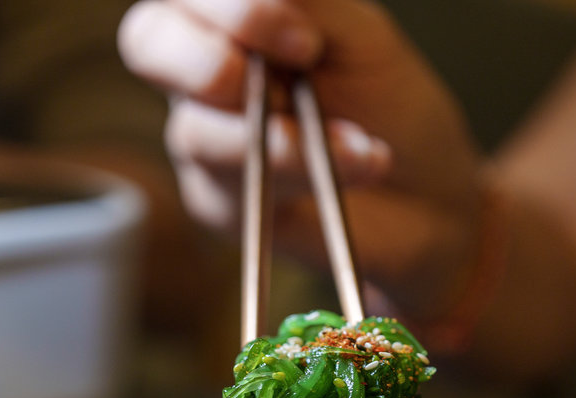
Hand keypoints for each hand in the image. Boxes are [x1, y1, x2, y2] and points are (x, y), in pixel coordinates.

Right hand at [118, 0, 485, 319]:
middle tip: (285, 86)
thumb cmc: (390, 102)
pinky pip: (227, 191)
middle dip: (210, 64)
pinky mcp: (217, 201)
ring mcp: (202, 136)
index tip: (305, 41)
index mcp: (230, 15)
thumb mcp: (358, 31)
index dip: (230, 9)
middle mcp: (202, 68)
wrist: (427, 195)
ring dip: (283, 140)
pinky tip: (353, 170)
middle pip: (147, 43)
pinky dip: (297, 179)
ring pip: (196, 131)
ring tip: (357, 146)